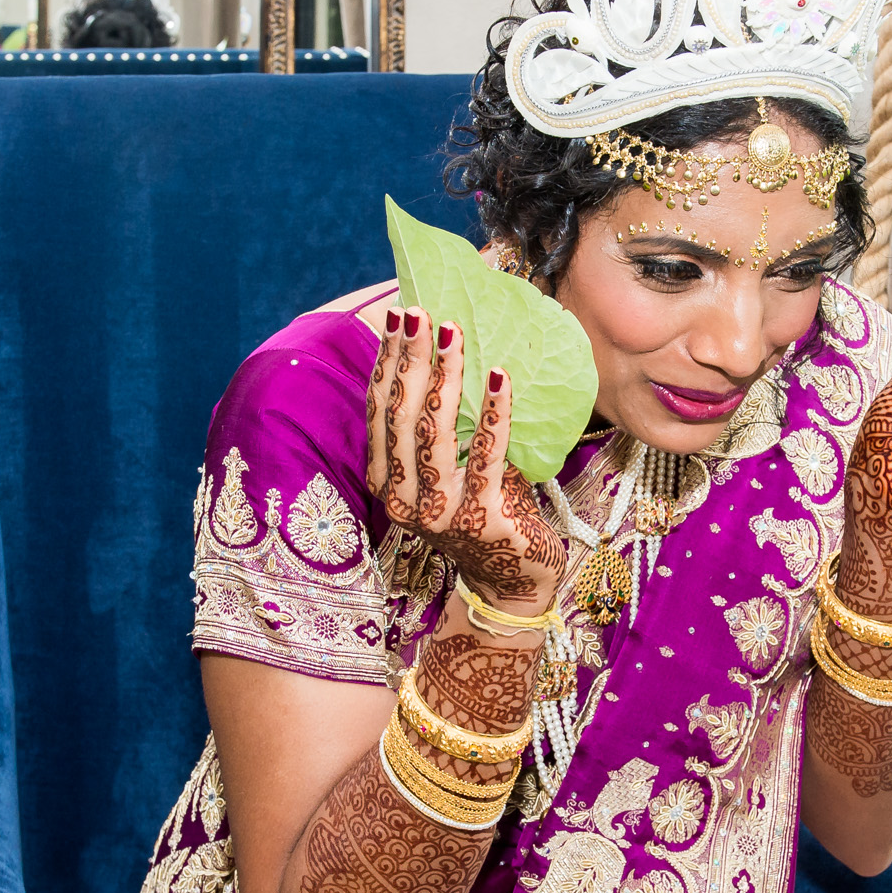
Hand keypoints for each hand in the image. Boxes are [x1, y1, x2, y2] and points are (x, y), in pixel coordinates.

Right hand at [366, 305, 567, 609]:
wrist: (513, 580)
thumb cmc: (482, 513)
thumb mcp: (447, 475)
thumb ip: (437, 433)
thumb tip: (444, 357)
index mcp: (387, 483)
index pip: (378, 413)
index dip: (387, 363)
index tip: (397, 319)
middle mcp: (404, 498)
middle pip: (400, 415)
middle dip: (409, 358)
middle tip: (421, 312)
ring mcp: (440, 510)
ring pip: (434, 431)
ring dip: (445, 376)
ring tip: (455, 334)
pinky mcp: (483, 515)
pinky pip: (487, 452)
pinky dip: (493, 412)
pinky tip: (499, 378)